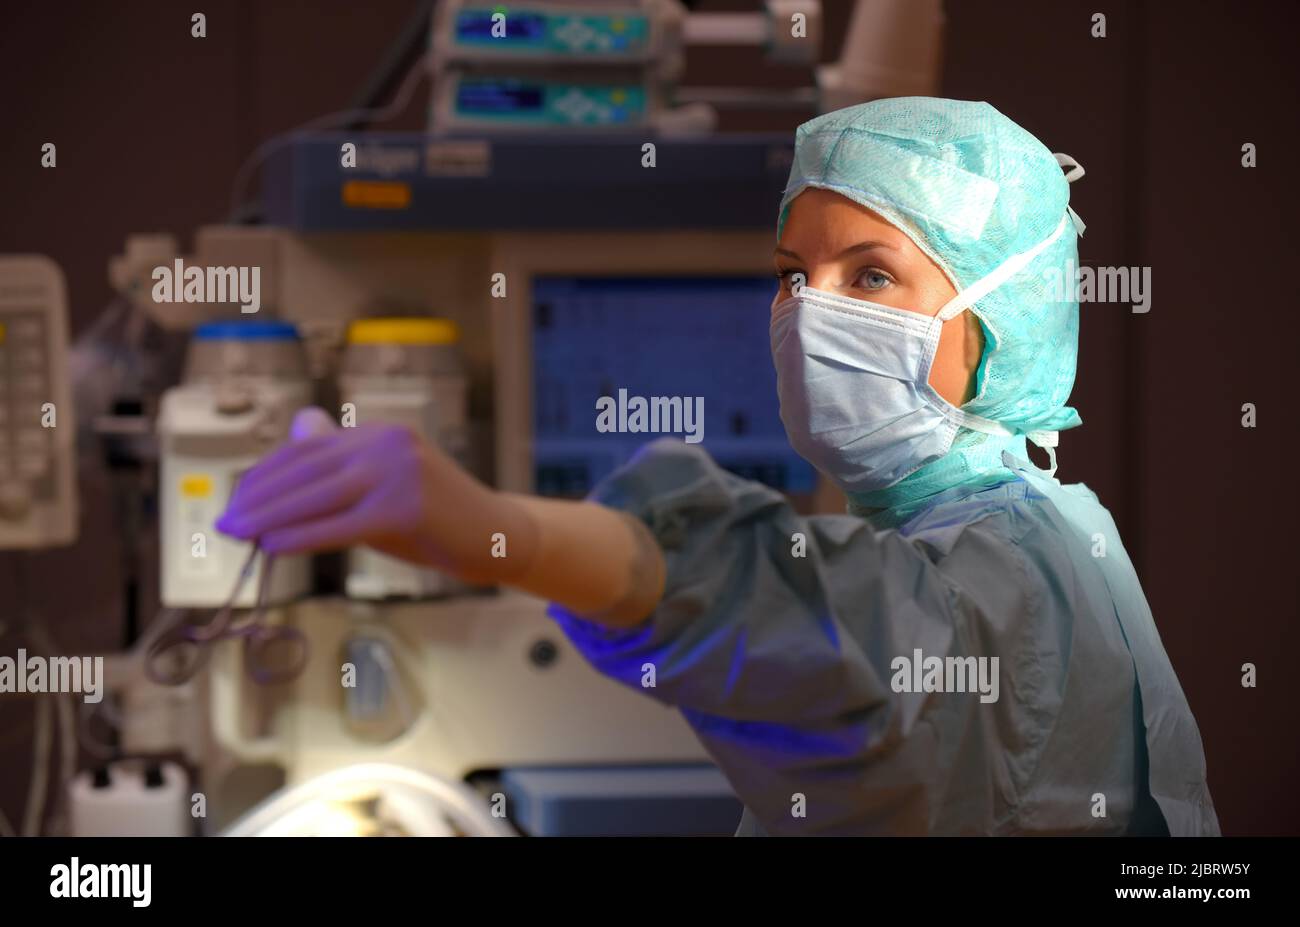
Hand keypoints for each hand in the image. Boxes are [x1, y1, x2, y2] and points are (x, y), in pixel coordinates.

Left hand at [216, 408, 525, 581]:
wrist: (499, 537)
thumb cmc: (439, 518)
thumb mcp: (386, 481)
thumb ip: (344, 460)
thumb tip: (301, 426)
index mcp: (380, 434)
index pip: (306, 450)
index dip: (264, 476)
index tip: (235, 502)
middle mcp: (387, 444)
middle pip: (305, 471)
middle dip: (258, 498)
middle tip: (225, 524)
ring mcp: (398, 474)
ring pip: (316, 496)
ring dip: (268, 517)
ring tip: (239, 536)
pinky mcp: (405, 509)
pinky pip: (338, 525)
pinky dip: (299, 536)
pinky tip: (272, 547)